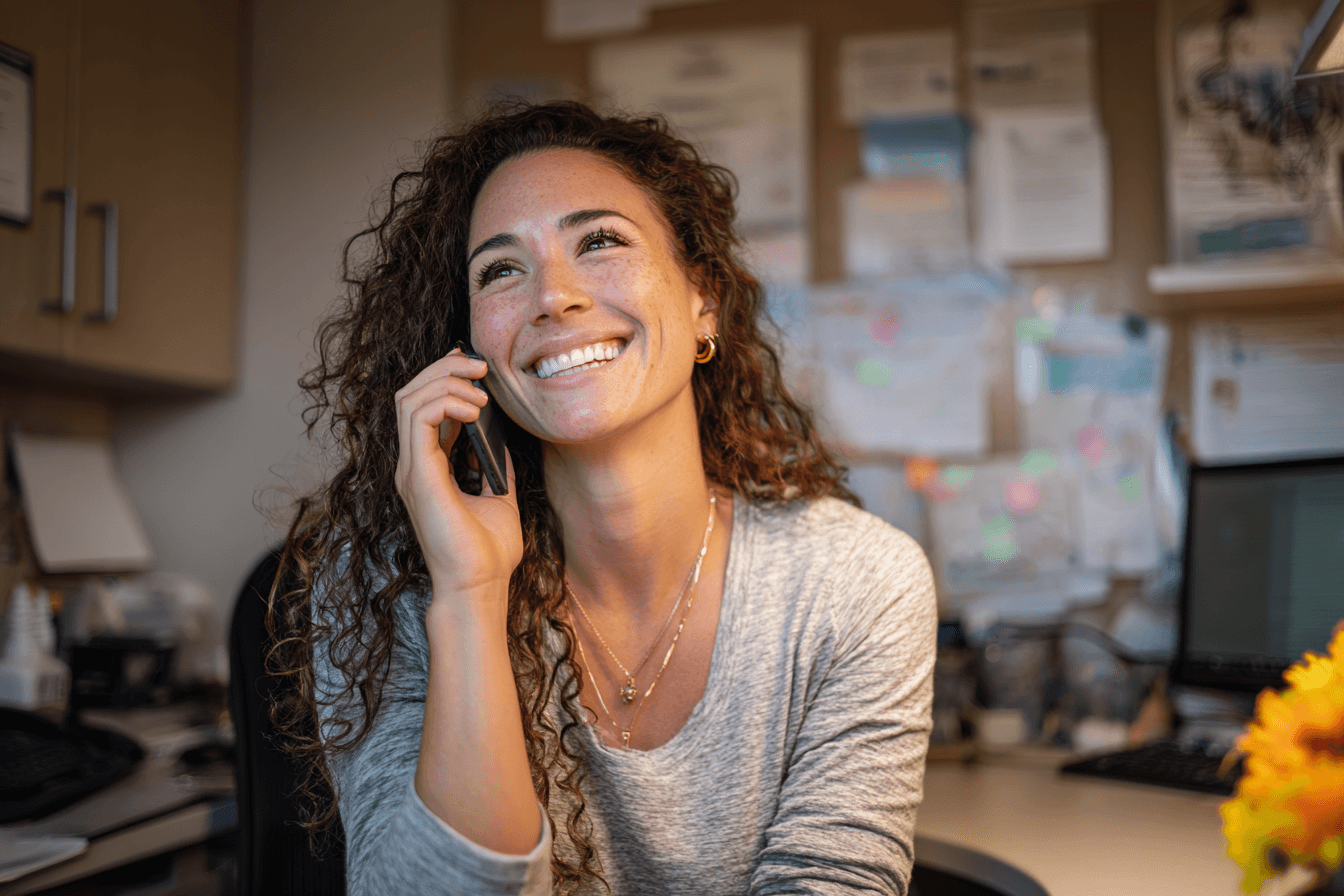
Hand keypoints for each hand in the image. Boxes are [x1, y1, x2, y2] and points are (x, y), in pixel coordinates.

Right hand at [393, 348, 521, 604]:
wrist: (479, 586)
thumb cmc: (487, 553)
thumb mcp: (498, 496)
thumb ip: (494, 466)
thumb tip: (502, 439)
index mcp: (428, 468)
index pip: (423, 408)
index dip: (445, 378)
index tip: (475, 365)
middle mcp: (414, 464)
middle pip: (410, 394)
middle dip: (444, 368)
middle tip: (479, 364)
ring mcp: (412, 469)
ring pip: (409, 398)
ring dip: (446, 381)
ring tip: (481, 389)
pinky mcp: (418, 474)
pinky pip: (419, 417)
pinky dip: (447, 402)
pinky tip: (474, 409)